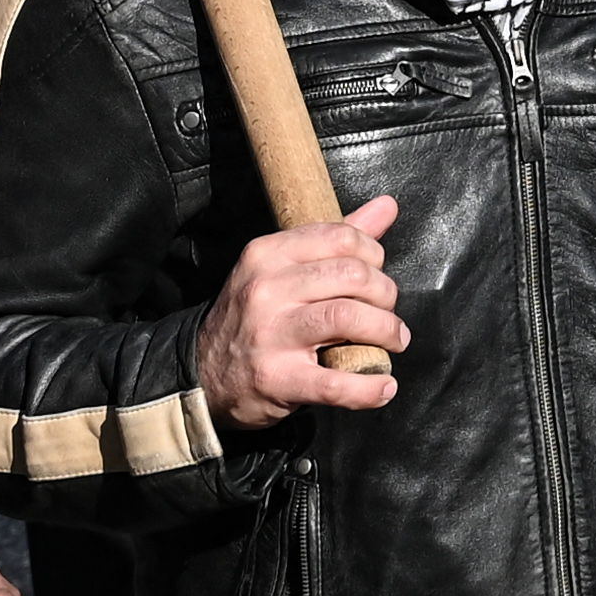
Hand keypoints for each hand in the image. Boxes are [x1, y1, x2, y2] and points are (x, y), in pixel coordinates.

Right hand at [200, 194, 407, 424]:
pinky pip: (335, 383)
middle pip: (353, 276)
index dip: (375, 255)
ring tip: (393, 342)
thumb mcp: (280, 269)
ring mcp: (270, 334)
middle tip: (387, 313)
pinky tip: (383, 387)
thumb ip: (334, 238)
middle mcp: (266, 290)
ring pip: (349, 317)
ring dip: (386, 331)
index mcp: (267, 255)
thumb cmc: (252, 318)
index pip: (341, 237)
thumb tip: (386, 206)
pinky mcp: (277, 378)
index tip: (378, 274)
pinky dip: (369, 388)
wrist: (201, 375)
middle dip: (386, 294)